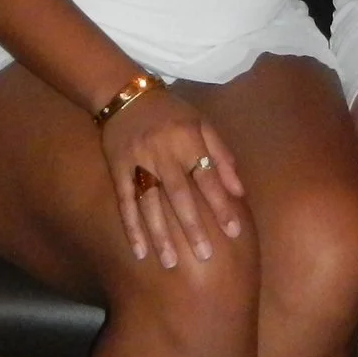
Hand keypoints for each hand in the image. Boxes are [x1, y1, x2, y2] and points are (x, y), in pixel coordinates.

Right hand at [99, 88, 246, 268]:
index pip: (207, 177)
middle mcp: (163, 152)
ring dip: (160, 234)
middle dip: (192, 226)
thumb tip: (239, 191)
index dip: (221, 204)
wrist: (125, 93)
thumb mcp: (201, 123)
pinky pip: (124, 201)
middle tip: (205, 256)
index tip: (234, 231)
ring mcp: (138, 161)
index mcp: (187, 139)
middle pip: (179, 194)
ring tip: (171, 263)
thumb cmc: (171, 112)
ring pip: (150, 203)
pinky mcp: (118, 168)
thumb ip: (221, 155)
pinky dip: (131, 227)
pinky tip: (139, 251)